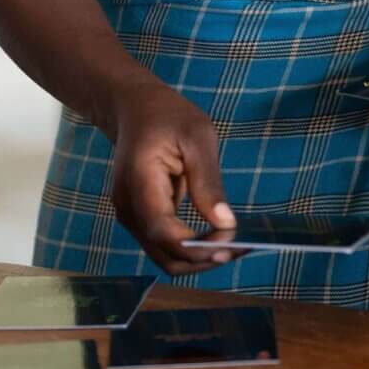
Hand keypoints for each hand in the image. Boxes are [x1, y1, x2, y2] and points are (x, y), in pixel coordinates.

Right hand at [107, 78, 238, 276]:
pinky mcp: (140, 218)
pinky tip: (216, 237)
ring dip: (198, 259)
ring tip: (232, 245)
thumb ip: (208, 182)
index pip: (163, 232)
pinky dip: (191, 248)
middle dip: (203, 260)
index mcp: (140, 183)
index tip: (230, 242)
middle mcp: (129, 207)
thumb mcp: (197, 137)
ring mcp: (130, 215)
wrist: (134, 108)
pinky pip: (165, 244)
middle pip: (165, 254)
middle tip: (239, 248)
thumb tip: (225, 223)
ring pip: (165, 256)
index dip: (197, 247)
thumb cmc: (167, 116)